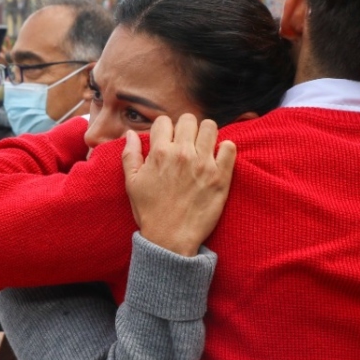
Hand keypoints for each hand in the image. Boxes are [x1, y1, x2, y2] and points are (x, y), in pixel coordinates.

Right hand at [122, 114, 236, 256]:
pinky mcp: (221, 176)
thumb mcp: (132, 183)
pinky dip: (225, 149)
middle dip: (185, 128)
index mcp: (159, 153)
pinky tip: (218, 158)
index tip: (168, 141)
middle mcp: (182, 154)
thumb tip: (130, 133)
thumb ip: (130, 155)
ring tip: (203, 148)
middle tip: (186, 143)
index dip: (165, 130)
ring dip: (206, 134)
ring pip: (210, 127)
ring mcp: (204, 164)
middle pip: (188, 119)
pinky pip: (229, 147)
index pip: (164, 121)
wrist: (171, 239)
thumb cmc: (150, 212)